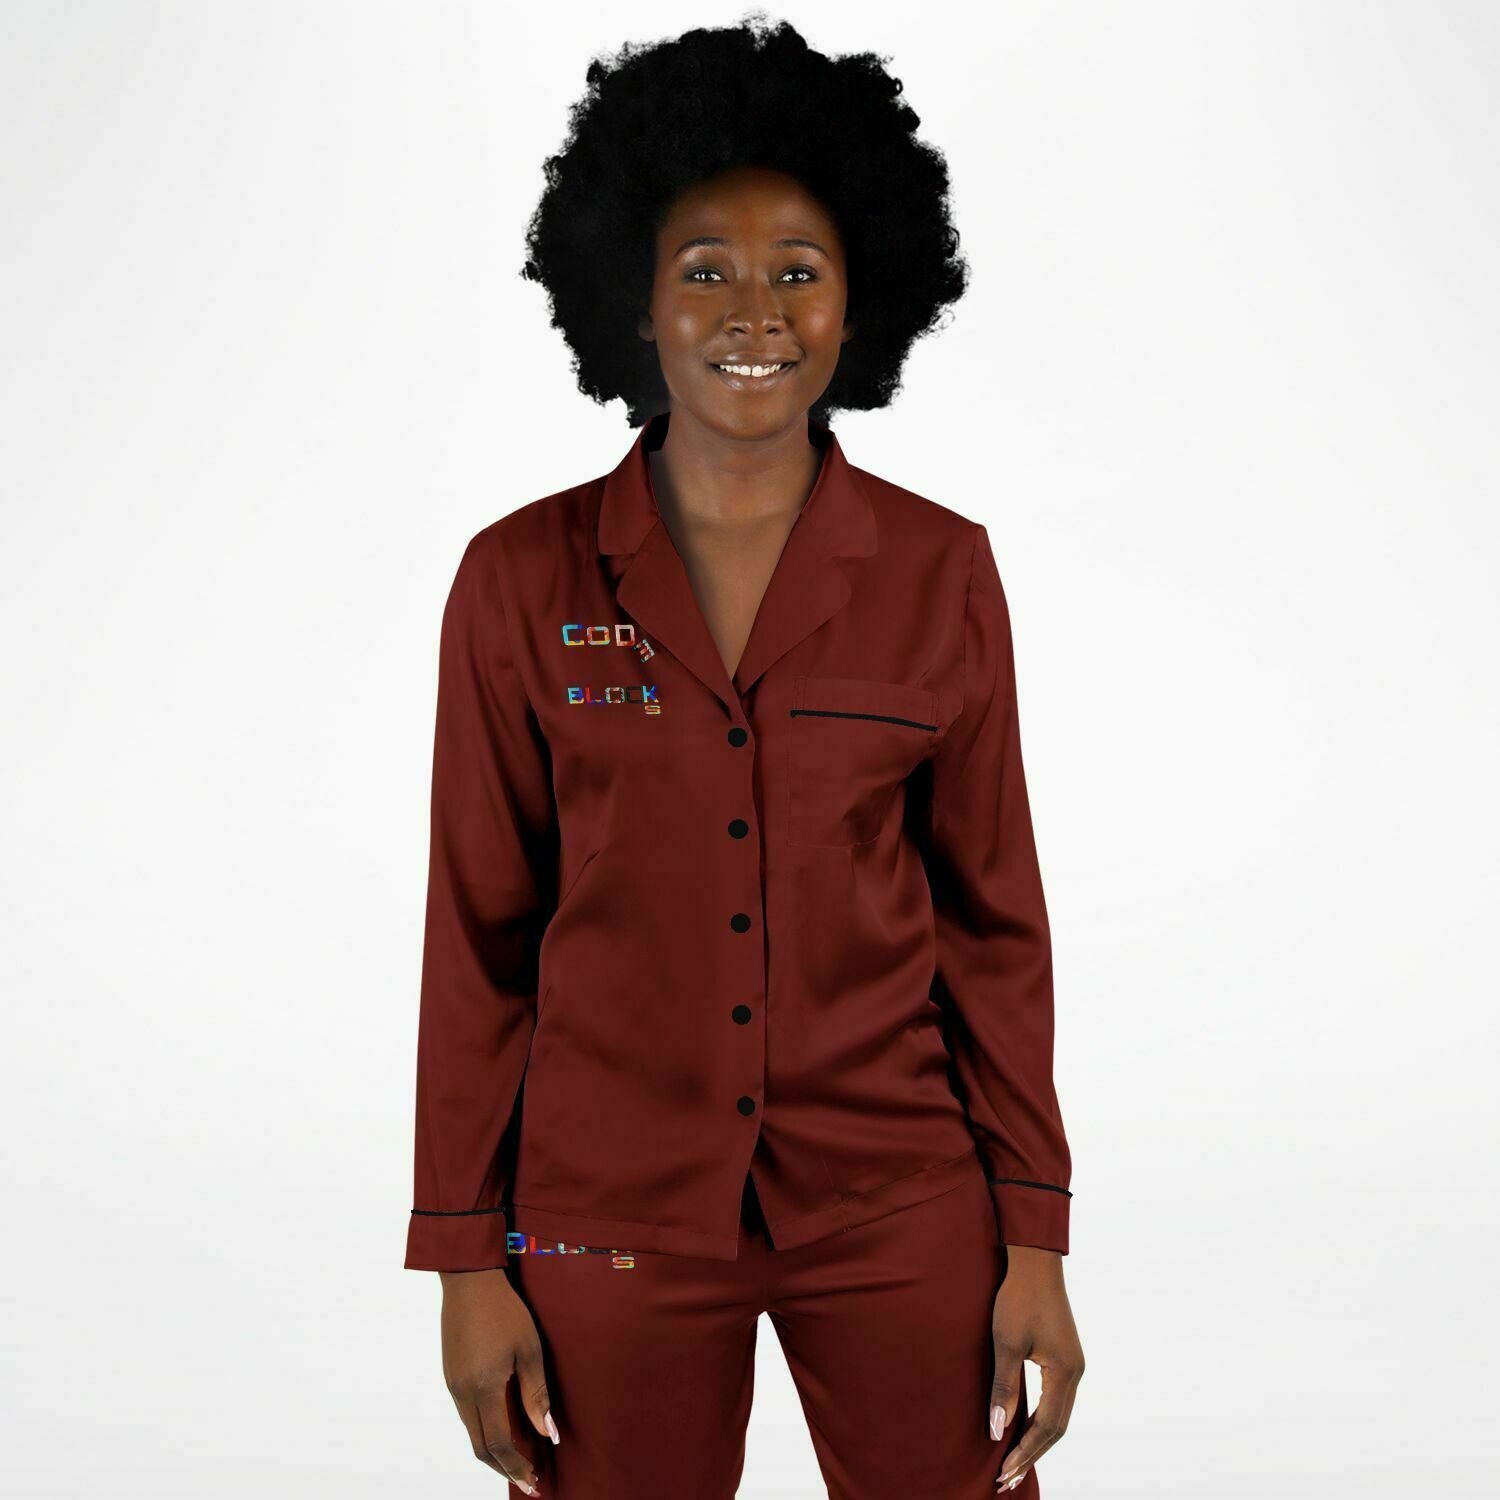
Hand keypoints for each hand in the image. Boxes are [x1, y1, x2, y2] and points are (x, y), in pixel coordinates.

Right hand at [439, 1269, 559, 1493]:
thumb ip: (536, 1394)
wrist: (469, 1280)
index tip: (533, 1482)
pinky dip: (484, 1430)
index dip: (516, 1466)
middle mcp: (462, 1393)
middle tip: (527, 1480)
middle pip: (480, 1447)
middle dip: (504, 1467)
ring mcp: (453, 1384)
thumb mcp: (528, 1349)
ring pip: (471, 1432)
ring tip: (518, 1459)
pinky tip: (501, 1427)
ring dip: (493, 1451)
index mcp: (483, 1388)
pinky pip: (466, 1414)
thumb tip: (548, 1433)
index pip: (498, 1443)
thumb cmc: (504, 1310)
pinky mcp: (451, 1374)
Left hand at [988, 1246, 1083, 1491]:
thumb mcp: (1006, 1342)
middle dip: (1032, 1454)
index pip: (1046, 1427)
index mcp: (1065, 1372)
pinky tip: (1024, 1428)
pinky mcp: (1066, 1357)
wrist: (1035, 1262)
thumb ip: (1004, 1387)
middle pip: (1057, 1428)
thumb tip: (997, 1430)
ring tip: (1014, 1462)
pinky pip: (1057, 1400)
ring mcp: (1074, 1365)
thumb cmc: (1018, 1298)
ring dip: (1037, 1440)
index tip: (1004, 1472)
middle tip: (1007, 1479)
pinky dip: (1042, 1420)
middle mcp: (1076, 1373)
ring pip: (1059, 1416)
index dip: (1025, 1452)